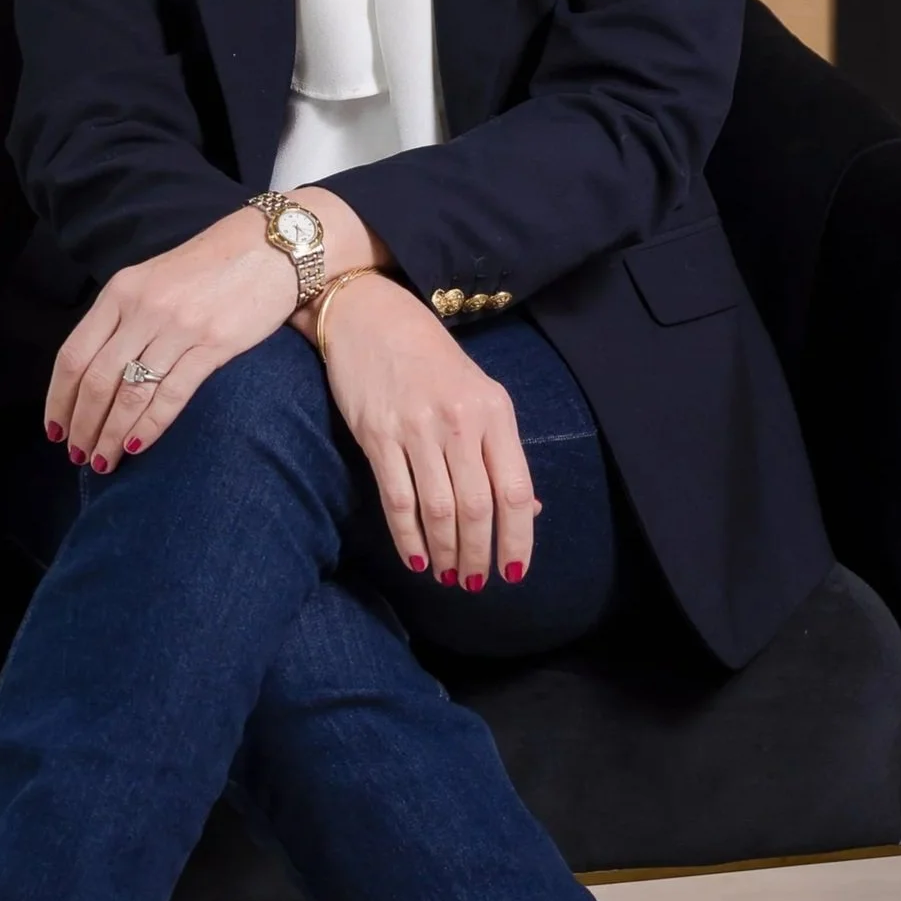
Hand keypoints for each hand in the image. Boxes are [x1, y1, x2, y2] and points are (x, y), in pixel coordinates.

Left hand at [47, 206, 296, 471]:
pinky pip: (171, 395)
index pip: (73, 355)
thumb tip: (96, 372)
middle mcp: (143, 309)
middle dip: (82, 426)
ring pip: (130, 394)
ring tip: (102, 462)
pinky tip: (136, 447)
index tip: (54, 428)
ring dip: (110, 435)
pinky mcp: (214, 344)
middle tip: (77, 454)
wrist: (271, 245)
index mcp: (120, 292)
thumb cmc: (210, 265)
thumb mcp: (153, 278)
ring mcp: (178, 327)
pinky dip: (149, 427)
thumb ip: (123, 317)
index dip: (58, 399)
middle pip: (96, 381)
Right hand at [317, 275, 537, 587]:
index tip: (514, 572)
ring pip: (438, 509)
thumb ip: (502, 452)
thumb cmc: (433, 361)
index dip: (518, 538)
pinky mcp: (377, 435)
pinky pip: (397, 498)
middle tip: (476, 582)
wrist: (373, 318)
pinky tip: (416, 557)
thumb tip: (527, 509)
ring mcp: (417, 428)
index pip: (514, 490)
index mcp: (495, 411)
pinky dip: (408, 535)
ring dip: (445, 552)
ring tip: (448, 575)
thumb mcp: (481, 395)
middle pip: (476, 507)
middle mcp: (460, 422)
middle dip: (478, 554)